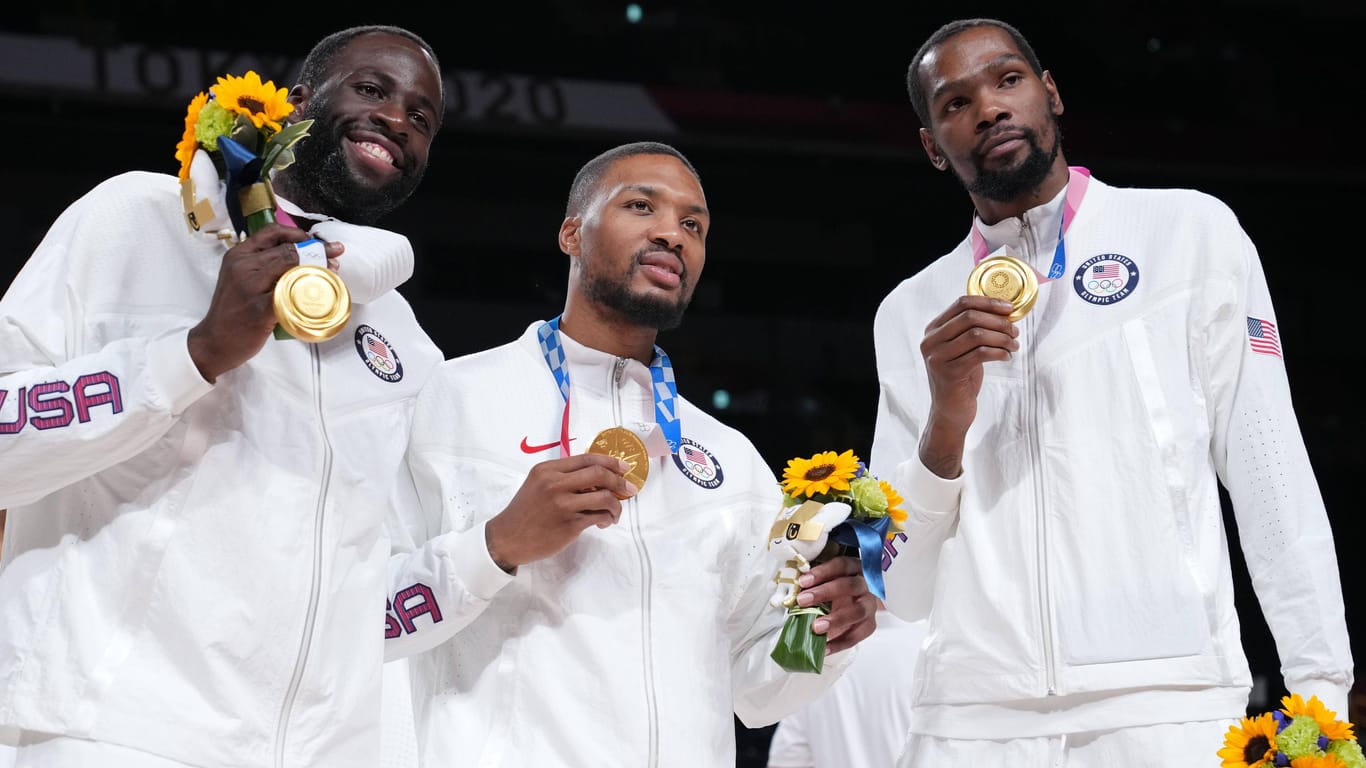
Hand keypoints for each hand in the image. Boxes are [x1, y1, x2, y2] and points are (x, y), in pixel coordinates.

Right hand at [187, 224, 344, 381]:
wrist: (214, 341)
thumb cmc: (233, 311)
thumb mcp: (240, 278)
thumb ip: (262, 265)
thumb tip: (298, 255)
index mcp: (238, 255)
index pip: (272, 232)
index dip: (299, 233)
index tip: (316, 241)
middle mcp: (243, 266)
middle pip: (287, 250)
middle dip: (316, 251)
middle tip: (334, 256)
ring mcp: (250, 287)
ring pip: (292, 268)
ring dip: (317, 268)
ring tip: (332, 271)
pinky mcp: (260, 309)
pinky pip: (290, 294)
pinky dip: (308, 291)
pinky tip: (320, 293)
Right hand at [484, 454, 636, 571]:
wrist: (507, 538)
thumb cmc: (525, 511)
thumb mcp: (538, 484)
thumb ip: (562, 476)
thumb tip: (597, 475)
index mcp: (548, 470)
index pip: (587, 459)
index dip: (610, 462)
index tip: (624, 468)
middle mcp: (555, 484)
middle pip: (599, 474)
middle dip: (620, 481)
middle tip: (629, 489)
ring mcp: (563, 504)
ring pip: (604, 497)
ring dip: (616, 505)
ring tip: (614, 512)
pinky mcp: (569, 524)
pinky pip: (599, 516)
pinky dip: (607, 518)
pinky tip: (604, 522)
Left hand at [796, 555, 876, 654]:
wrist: (854, 602)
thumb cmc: (835, 589)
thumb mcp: (826, 581)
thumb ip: (814, 585)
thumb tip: (791, 594)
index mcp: (854, 569)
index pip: (841, 565)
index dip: (822, 572)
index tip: (803, 581)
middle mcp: (865, 585)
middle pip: (850, 585)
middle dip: (825, 593)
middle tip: (803, 601)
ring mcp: (869, 605)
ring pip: (858, 611)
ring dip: (836, 619)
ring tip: (816, 627)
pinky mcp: (869, 624)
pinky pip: (857, 635)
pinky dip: (840, 643)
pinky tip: (825, 647)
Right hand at [918, 295, 1017, 476]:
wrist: (950, 411)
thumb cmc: (961, 377)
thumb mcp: (963, 349)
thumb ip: (973, 329)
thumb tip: (1005, 311)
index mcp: (933, 330)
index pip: (961, 303)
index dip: (988, 302)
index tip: (1009, 308)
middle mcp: (931, 341)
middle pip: (970, 317)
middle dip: (998, 321)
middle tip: (1015, 330)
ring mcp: (937, 357)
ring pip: (976, 334)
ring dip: (1002, 337)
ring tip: (1014, 344)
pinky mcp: (949, 373)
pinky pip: (980, 354)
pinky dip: (999, 352)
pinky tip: (1007, 356)